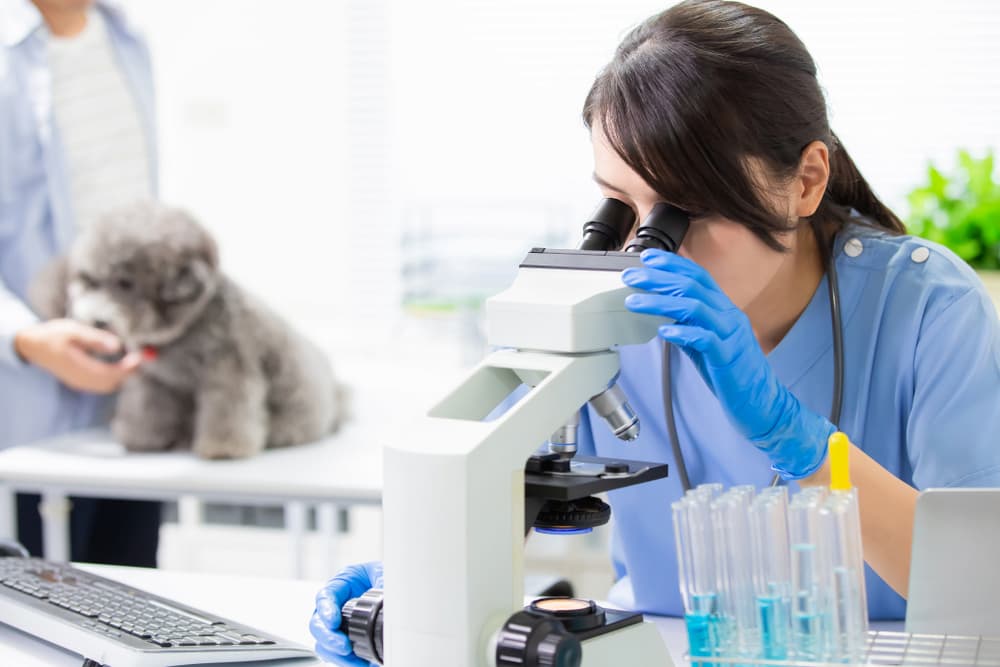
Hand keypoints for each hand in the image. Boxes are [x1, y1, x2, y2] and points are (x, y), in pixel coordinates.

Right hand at [13, 319, 140, 393]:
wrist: (33, 345)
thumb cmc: (53, 335)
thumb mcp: (73, 330)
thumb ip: (94, 339)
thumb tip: (117, 346)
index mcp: (77, 367)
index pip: (109, 374)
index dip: (127, 368)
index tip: (139, 357)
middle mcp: (79, 380)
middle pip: (110, 383)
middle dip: (127, 373)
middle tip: (139, 357)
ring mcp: (78, 383)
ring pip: (107, 386)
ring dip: (121, 376)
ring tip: (132, 360)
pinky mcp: (79, 382)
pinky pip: (100, 385)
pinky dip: (113, 377)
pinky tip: (119, 365)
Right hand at [310, 562, 382, 664]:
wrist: (398, 590)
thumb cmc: (386, 577)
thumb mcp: (384, 573)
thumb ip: (382, 582)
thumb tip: (388, 599)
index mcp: (342, 584)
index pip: (325, 596)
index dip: (326, 610)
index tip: (333, 621)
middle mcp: (336, 605)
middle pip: (318, 624)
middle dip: (329, 638)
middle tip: (344, 646)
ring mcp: (339, 624)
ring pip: (325, 643)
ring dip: (337, 654)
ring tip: (355, 661)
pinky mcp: (346, 640)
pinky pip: (338, 655)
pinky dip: (347, 662)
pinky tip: (361, 663)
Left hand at [622, 249, 832, 478]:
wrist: (761, 403)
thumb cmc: (733, 374)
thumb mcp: (706, 344)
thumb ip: (689, 326)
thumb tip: (663, 313)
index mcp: (724, 310)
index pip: (699, 277)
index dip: (673, 264)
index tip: (648, 258)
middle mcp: (729, 316)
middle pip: (693, 287)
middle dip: (659, 278)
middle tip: (632, 276)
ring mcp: (730, 336)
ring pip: (695, 308)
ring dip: (661, 302)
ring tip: (635, 302)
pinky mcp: (728, 358)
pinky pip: (705, 339)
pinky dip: (683, 332)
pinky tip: (664, 331)